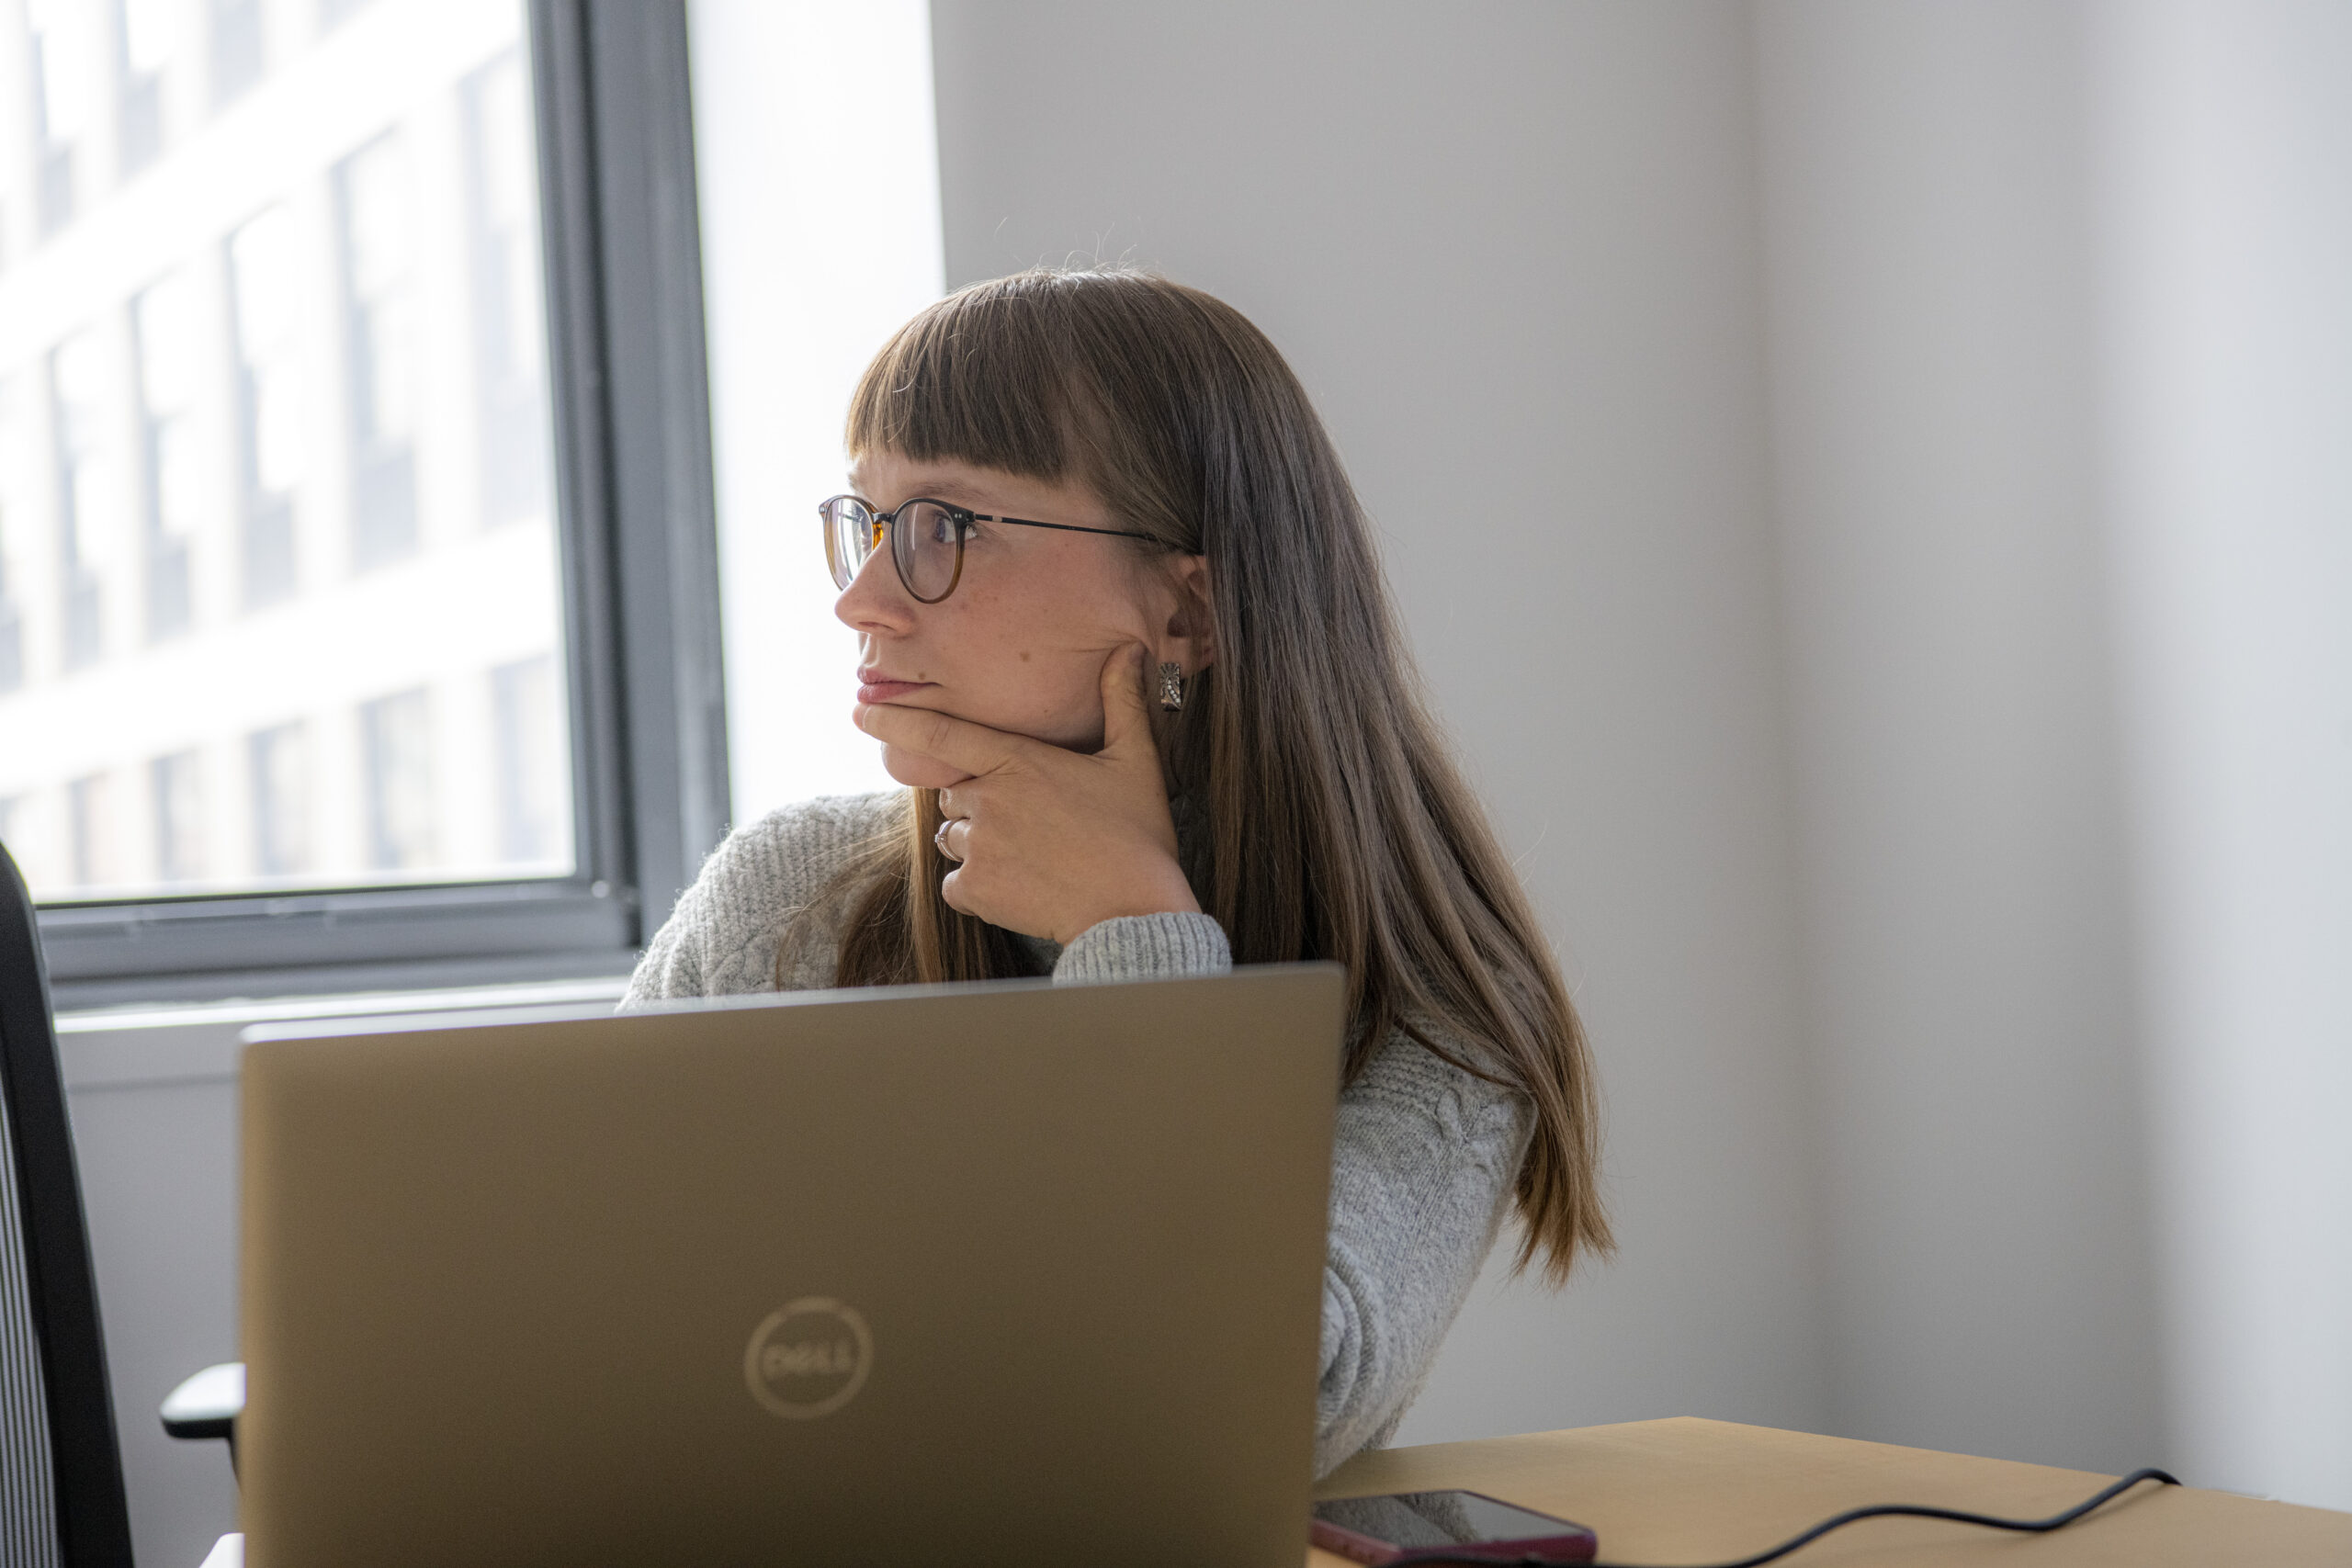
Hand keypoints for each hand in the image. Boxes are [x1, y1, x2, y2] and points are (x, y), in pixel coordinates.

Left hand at [851, 647, 1200, 944]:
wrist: (1133, 909)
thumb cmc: (1137, 834)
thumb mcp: (1135, 760)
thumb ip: (1122, 702)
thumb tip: (1129, 651)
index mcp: (1017, 761)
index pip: (939, 734)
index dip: (894, 721)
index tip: (859, 712)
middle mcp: (987, 800)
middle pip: (952, 792)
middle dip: (976, 801)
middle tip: (1026, 820)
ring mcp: (977, 847)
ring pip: (952, 837)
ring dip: (976, 842)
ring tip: (1028, 854)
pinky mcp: (976, 890)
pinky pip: (955, 882)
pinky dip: (976, 884)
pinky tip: (1017, 885)